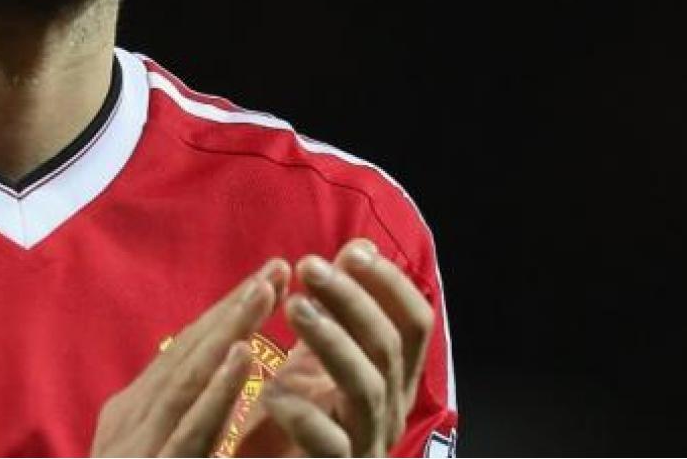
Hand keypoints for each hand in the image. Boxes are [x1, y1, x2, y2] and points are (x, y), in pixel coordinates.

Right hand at [92, 259, 290, 456]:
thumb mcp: (159, 457)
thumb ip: (183, 429)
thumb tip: (217, 387)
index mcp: (135, 415)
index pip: (185, 356)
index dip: (225, 316)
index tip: (267, 283)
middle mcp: (132, 421)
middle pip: (188, 355)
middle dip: (233, 309)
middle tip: (276, 267)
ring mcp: (139, 447)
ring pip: (188, 380)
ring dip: (228, 331)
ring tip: (264, 292)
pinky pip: (191, 432)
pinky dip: (216, 392)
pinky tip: (242, 357)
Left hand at [239, 240, 434, 456]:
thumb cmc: (298, 423)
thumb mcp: (318, 359)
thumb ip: (339, 311)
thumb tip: (359, 248)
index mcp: (393, 381)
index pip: (416, 325)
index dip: (392, 285)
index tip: (354, 252)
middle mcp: (389, 412)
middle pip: (390, 349)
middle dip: (352, 301)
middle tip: (310, 266)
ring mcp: (366, 446)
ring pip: (365, 388)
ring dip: (331, 340)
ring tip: (293, 305)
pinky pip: (330, 444)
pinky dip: (301, 413)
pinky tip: (271, 390)